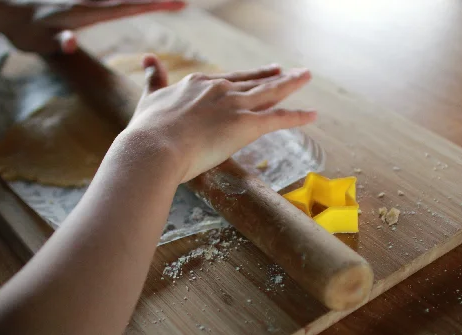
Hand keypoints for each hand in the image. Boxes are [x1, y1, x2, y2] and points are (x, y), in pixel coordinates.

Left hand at [0, 0, 184, 54]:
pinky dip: (125, 3)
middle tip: (181, 1)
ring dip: (141, 0)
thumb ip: (59, 41)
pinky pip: (109, 1)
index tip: (177, 3)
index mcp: (86, 11)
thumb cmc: (22, 29)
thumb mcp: (39, 42)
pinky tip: (135, 5)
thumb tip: (71, 42)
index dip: (152, 5)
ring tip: (165, 3)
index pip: (127, 6)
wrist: (2, 7)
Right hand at [126, 54, 316, 182]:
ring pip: (270, 93)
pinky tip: (313, 114)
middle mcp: (220, 90)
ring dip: (291, 84)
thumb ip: (153, 80)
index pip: (229, 78)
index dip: (246, 76)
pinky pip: (279, 119)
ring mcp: (234, 106)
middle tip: (291, 71)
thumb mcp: (149, 98)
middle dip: (273, 76)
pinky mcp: (246, 125)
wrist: (154, 147)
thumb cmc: (148, 130)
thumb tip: (148, 59)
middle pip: (254, 81)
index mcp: (198, 84)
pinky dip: (298, 116)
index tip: (259, 72)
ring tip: (306, 76)